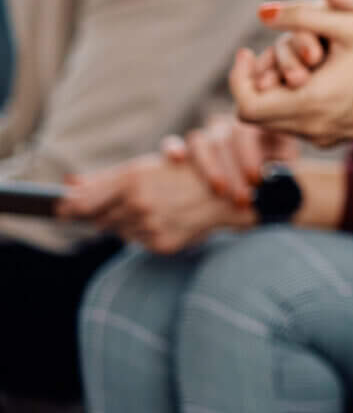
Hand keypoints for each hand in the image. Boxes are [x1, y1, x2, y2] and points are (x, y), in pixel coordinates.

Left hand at [61, 151, 252, 253]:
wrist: (229, 194)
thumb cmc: (184, 174)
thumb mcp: (144, 168)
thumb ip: (103, 179)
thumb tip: (68, 184)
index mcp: (131, 181)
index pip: (82, 203)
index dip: (70, 207)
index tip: (62, 208)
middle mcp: (139, 204)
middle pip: (98, 219)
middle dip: (103, 214)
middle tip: (124, 204)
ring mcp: (150, 226)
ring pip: (118, 231)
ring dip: (126, 223)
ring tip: (152, 209)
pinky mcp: (161, 244)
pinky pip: (138, 241)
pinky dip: (145, 233)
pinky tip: (163, 220)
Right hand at [181, 114, 298, 209]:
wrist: (243, 198)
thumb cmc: (268, 186)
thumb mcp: (279, 180)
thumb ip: (282, 173)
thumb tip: (285, 173)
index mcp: (259, 129)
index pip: (252, 130)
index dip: (251, 154)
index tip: (256, 180)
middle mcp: (232, 128)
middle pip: (227, 138)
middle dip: (235, 169)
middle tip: (242, 197)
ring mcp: (207, 136)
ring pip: (202, 140)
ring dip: (211, 167)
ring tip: (220, 190)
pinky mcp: (183, 150)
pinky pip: (172, 142)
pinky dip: (173, 148)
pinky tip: (178, 159)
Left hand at [232, 0, 352, 145]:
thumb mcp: (352, 25)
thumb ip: (302, 15)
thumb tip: (262, 11)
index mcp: (314, 102)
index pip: (246, 106)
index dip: (238, 79)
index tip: (247, 51)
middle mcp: (316, 127)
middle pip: (256, 116)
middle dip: (255, 83)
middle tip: (266, 55)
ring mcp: (328, 136)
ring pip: (276, 122)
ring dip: (274, 93)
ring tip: (293, 62)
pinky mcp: (339, 136)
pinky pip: (299, 125)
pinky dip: (293, 103)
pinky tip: (314, 77)